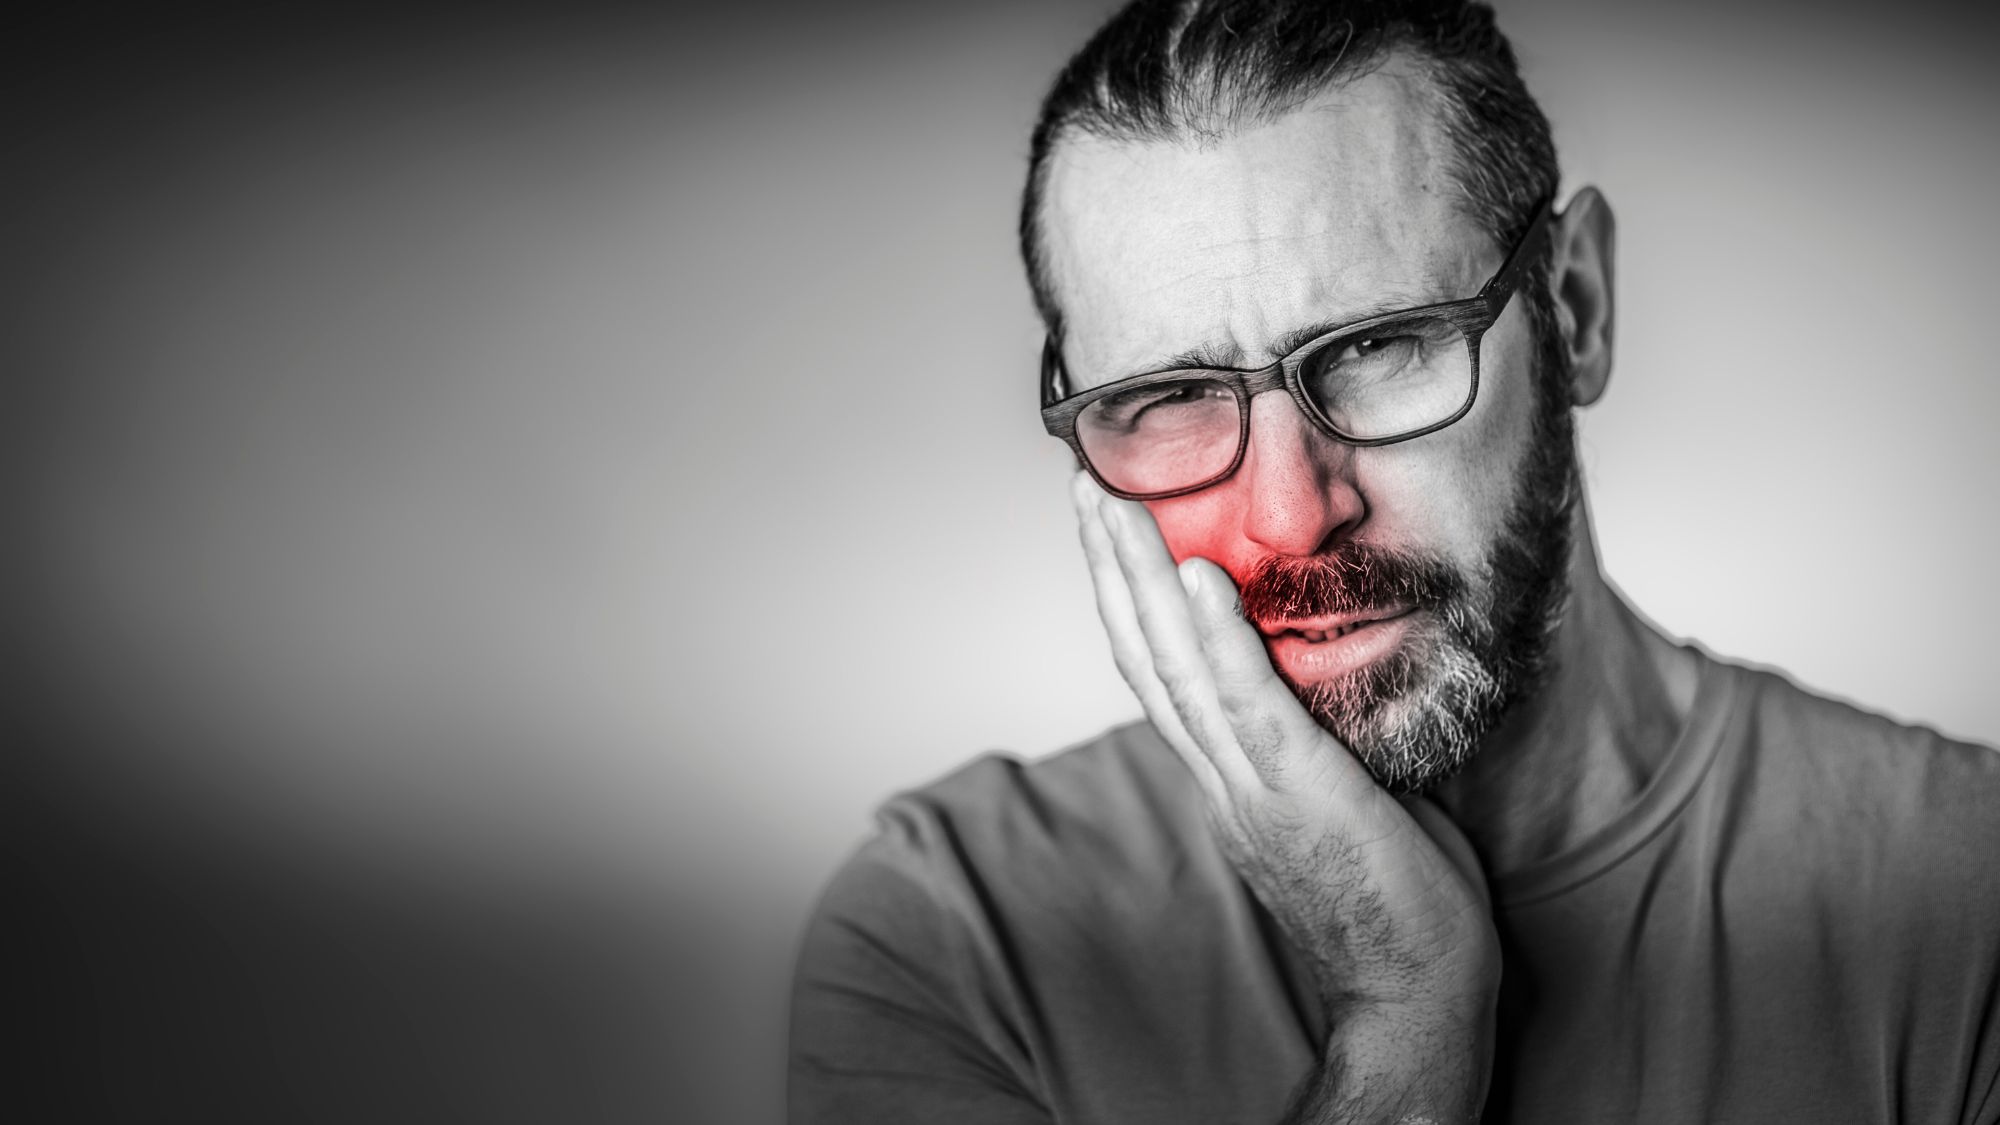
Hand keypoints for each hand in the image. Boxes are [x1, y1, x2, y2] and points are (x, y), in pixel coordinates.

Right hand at [1071, 473, 1498, 1014]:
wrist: (1415, 1001)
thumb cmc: (1400, 910)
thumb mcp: (1347, 806)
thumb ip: (1321, 746)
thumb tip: (1337, 685)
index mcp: (1229, 784)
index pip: (1163, 680)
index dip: (1131, 604)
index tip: (1114, 535)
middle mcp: (1222, 782)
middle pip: (1145, 660)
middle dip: (1111, 570)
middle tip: (1086, 491)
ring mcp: (1251, 790)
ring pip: (1173, 670)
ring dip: (1136, 580)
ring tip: (1111, 507)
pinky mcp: (1300, 794)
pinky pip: (1247, 706)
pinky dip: (1216, 638)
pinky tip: (1195, 576)